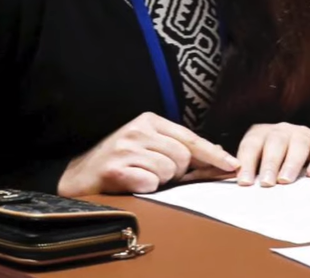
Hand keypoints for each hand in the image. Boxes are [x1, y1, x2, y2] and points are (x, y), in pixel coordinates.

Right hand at [58, 112, 239, 195]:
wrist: (78, 175)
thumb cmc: (120, 161)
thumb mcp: (149, 146)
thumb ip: (181, 149)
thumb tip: (218, 154)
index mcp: (148, 120)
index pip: (190, 138)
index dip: (213, 154)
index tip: (231, 166)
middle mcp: (137, 130)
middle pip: (183, 157)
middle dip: (177, 171)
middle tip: (156, 172)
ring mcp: (126, 148)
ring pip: (169, 171)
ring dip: (161, 181)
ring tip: (141, 175)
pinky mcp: (116, 169)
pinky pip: (151, 184)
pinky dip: (146, 188)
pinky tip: (132, 183)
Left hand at [235, 123, 309, 186]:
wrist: (299, 153)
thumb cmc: (271, 166)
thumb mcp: (255, 164)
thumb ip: (246, 173)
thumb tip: (237, 185)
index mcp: (260, 134)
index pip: (251, 146)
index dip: (247, 164)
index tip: (245, 183)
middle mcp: (281, 130)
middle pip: (275, 143)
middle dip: (270, 163)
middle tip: (267, 183)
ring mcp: (302, 133)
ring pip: (298, 144)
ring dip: (291, 163)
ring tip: (286, 180)